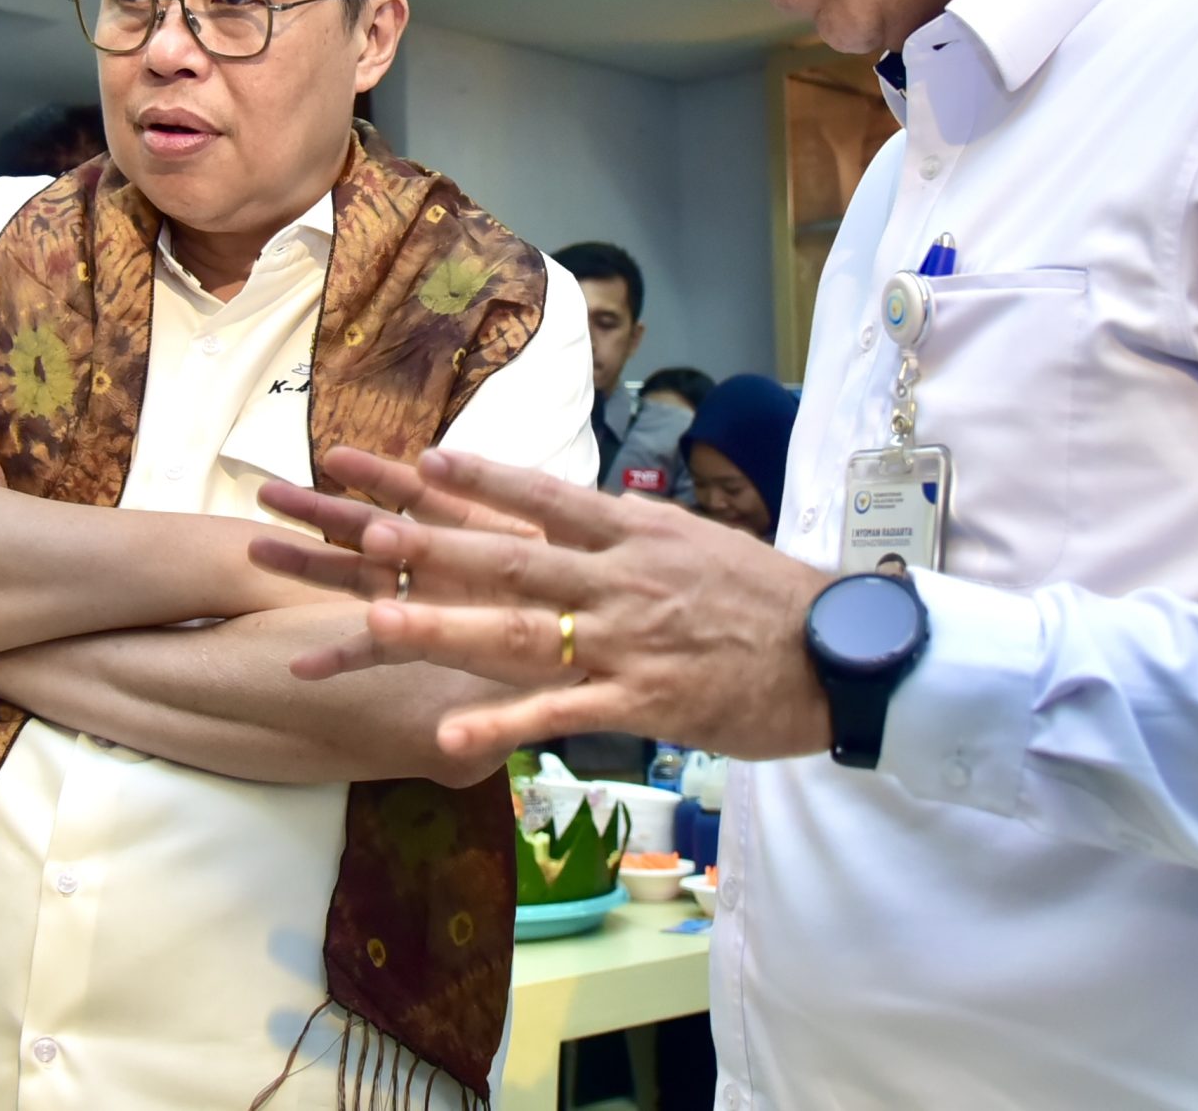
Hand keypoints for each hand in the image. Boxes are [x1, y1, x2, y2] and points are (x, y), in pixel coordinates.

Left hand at [252, 446, 834, 765]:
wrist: (839, 653)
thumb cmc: (773, 600)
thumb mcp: (702, 544)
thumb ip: (639, 529)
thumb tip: (598, 506)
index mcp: (635, 532)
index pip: (543, 497)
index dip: (478, 480)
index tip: (418, 461)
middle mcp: (620, 576)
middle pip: (507, 557)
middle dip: (426, 544)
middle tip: (358, 528)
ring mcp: (626, 638)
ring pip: (518, 631)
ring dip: (441, 626)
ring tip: (370, 623)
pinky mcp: (641, 700)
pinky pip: (558, 714)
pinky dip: (501, 724)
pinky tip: (447, 736)